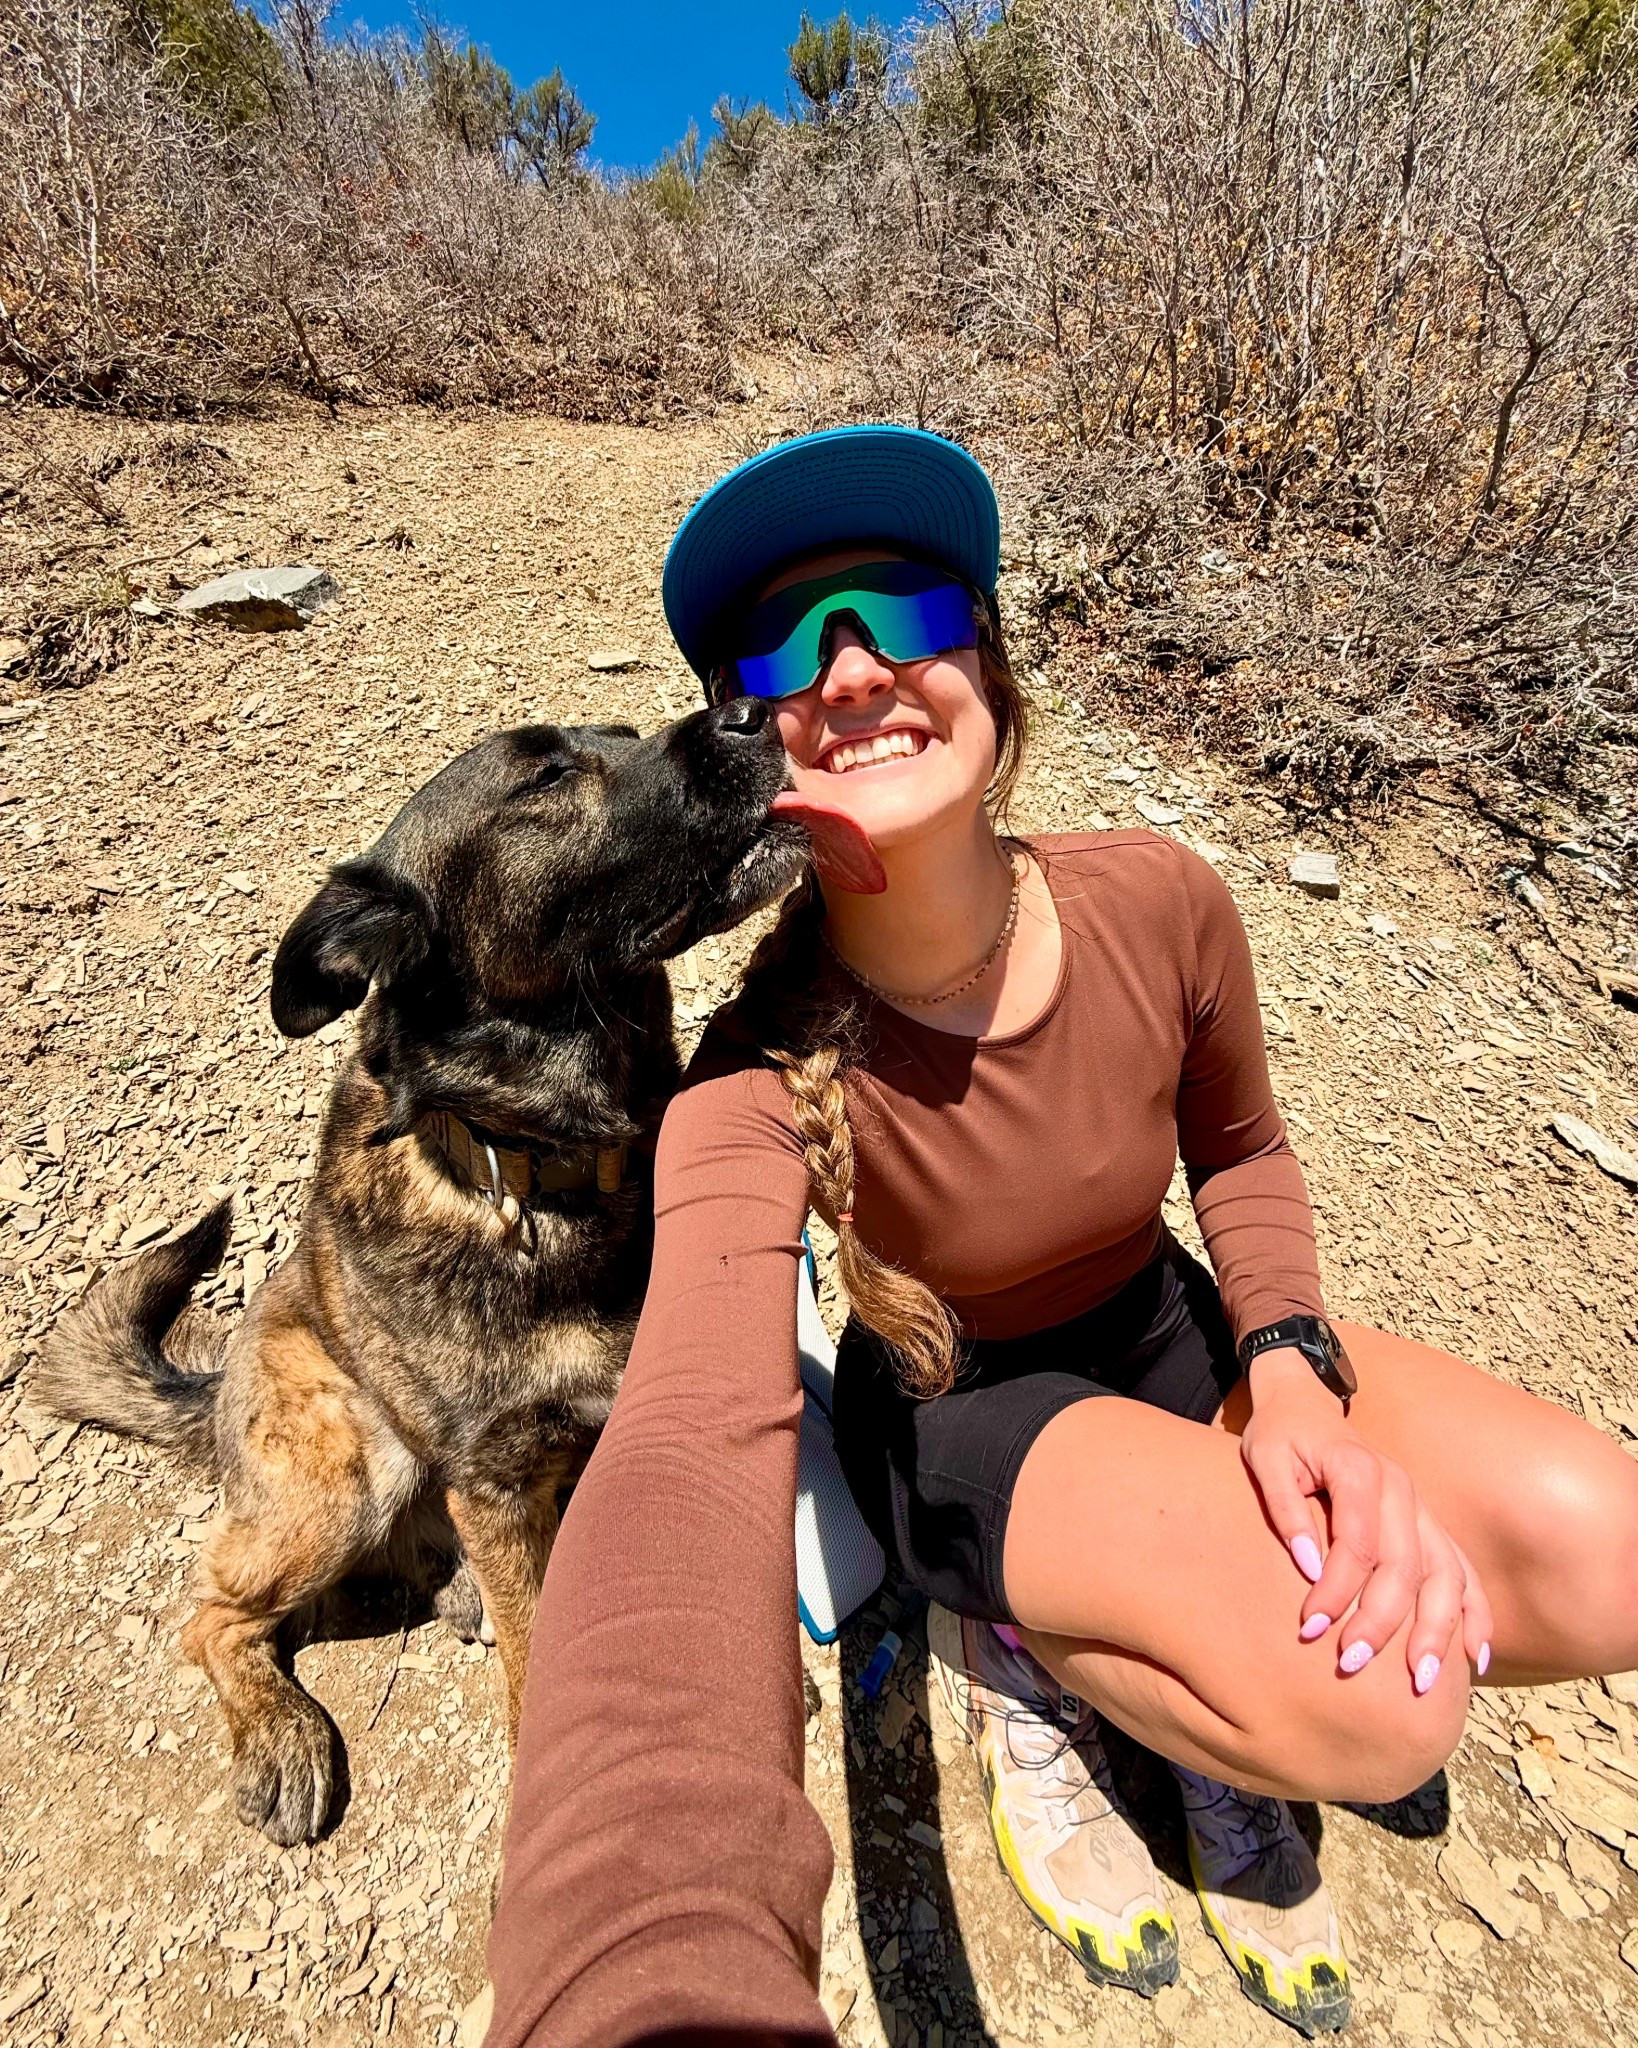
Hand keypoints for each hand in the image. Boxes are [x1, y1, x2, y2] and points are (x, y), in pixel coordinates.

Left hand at [1239, 1348, 1492, 1688]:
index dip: (1337, 1590)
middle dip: (1382, 1622)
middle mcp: (1401, 1490)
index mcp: (1360, 1470)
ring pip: (1446, 1574)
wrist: (1307, 1403)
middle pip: (1406, 1566)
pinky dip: (1475, 1613)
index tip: (1310, 1628)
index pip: (1357, 1544)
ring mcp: (1422, 1508)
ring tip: (1422, 1680)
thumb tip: (1309, 1568)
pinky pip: (1463, 1571)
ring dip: (1438, 1630)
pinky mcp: (1429, 1524)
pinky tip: (1476, 1657)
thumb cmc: (1281, 1436)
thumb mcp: (1264, 1458)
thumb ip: (1284, 1510)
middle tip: (1351, 1665)